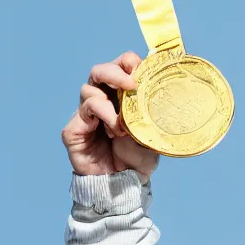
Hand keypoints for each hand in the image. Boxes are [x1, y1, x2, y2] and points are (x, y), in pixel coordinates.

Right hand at [62, 51, 158, 180]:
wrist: (124, 183)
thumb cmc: (137, 157)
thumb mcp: (153, 131)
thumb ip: (155, 111)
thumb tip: (170, 93)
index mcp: (120, 95)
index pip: (120, 66)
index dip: (129, 62)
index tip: (142, 69)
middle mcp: (100, 99)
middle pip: (99, 70)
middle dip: (115, 71)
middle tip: (132, 84)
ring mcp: (85, 113)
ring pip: (89, 88)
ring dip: (111, 102)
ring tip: (124, 125)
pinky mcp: (74, 128)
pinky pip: (85, 110)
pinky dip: (103, 115)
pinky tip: (115, 131)